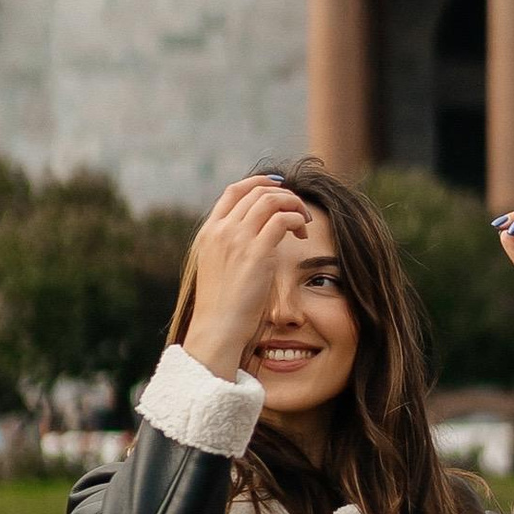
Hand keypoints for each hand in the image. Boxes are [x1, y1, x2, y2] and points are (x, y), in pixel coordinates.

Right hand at [183, 178, 311, 380]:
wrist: (217, 329)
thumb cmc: (222, 308)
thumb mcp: (218, 270)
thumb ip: (230, 250)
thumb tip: (252, 241)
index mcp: (209, 232)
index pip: (234, 191)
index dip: (259, 183)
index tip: (279, 189)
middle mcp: (221, 230)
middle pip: (256, 192)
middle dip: (283, 194)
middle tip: (299, 209)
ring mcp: (237, 238)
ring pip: (272, 199)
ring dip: (294, 204)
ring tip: (305, 222)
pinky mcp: (257, 252)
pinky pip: (284, 219)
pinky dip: (298, 219)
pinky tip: (303, 235)